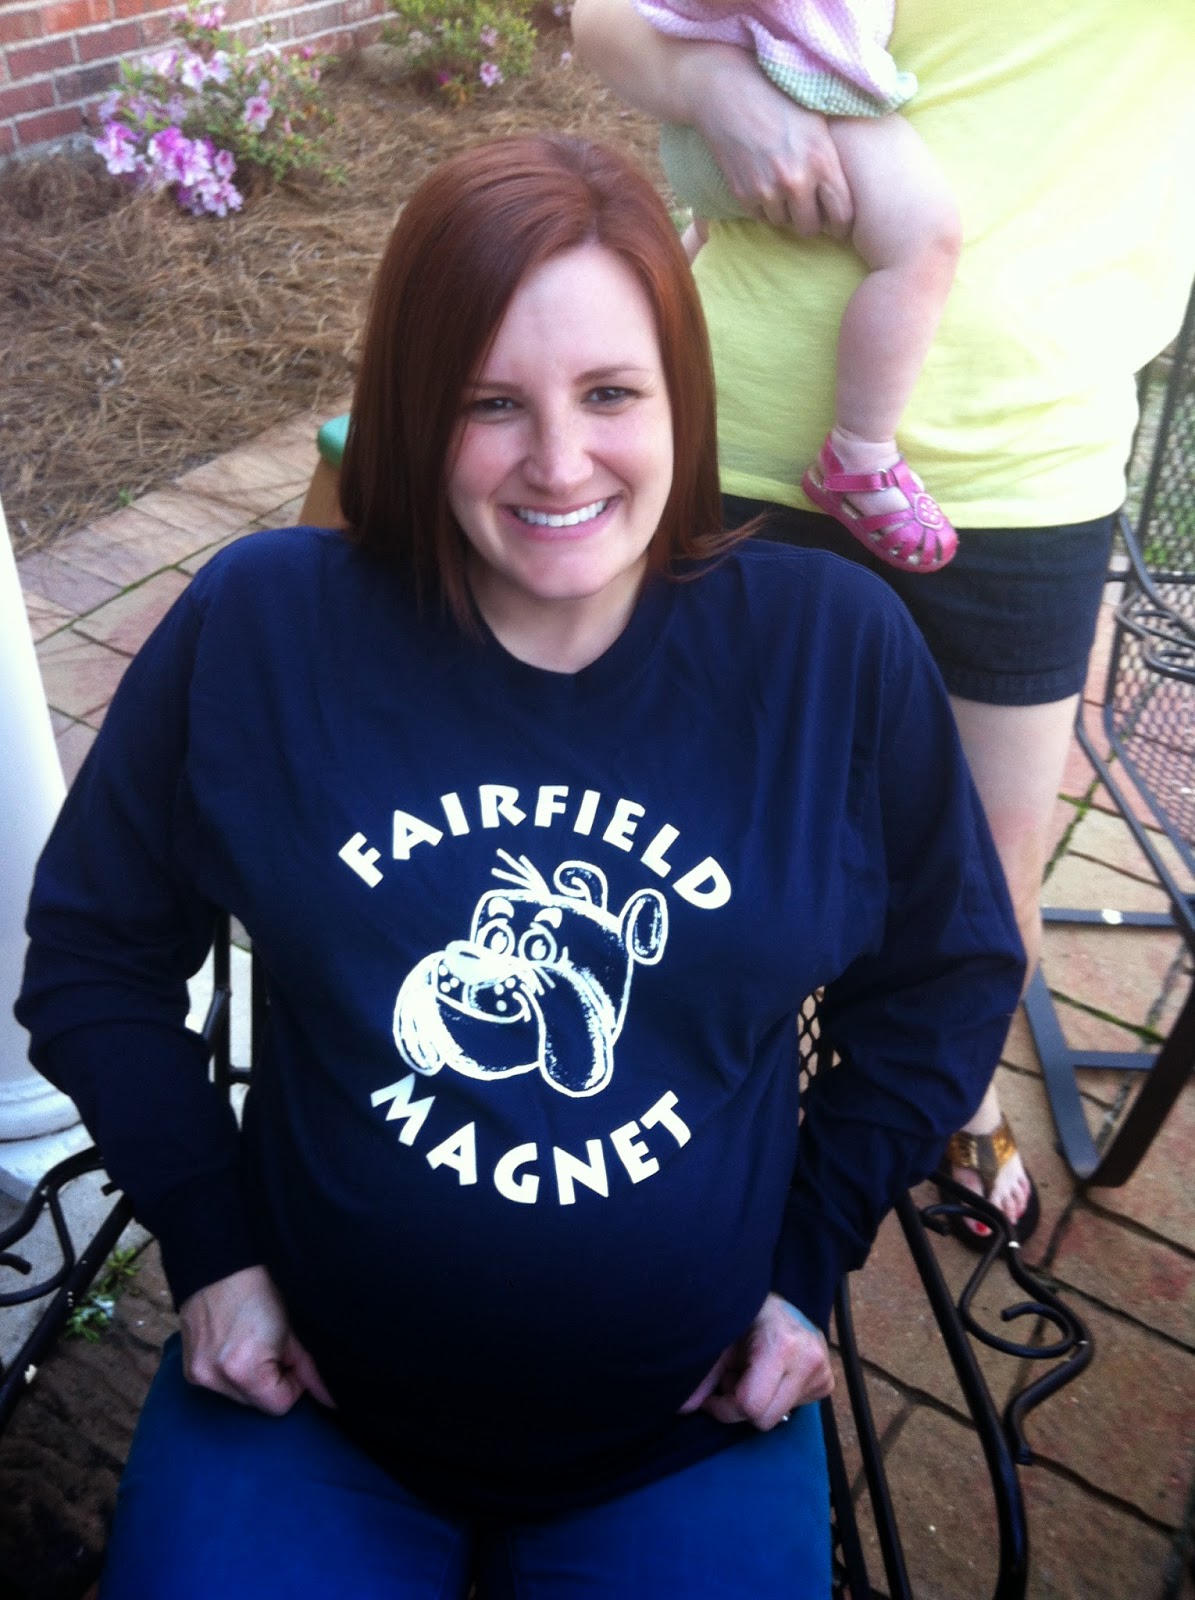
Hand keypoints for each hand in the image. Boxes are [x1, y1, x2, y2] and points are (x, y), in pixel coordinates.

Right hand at [179, 1264, 334, 1415]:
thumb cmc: (264, 1288)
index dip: (292, 1382)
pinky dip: (229, 1371)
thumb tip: (331, 1401)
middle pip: (256, 1402)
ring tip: (253, 1340)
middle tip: (273, 1344)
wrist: (221, 1260)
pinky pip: (218, 1383)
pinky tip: (235, 1343)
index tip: (291, 1356)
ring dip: (250, 1377)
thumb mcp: (294, 1328)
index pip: (279, 1406)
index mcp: (244, 1370)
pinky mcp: (187, 1367)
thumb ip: (310, 1369)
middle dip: (270, 1380)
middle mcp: (215, 1377)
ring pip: (237, 1395)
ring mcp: (197, 1373)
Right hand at [571, 0, 852, 237]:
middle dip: (811, 220)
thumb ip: (833, 158)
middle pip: (810, 227)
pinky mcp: (744, 194)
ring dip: (785, 211)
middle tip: (809, 207)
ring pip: (783, 222)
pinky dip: (764, 204)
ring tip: (783, 185)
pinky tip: (763, 180)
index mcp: (822, 160)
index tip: (838, 221)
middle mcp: (796, 180)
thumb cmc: (779, 98)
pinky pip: (761, 215)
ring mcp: (767, 190)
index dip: (842, 223)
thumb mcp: (817, 122)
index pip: (843, 216)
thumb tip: (853, 191)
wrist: (728, 91)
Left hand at [680, 1293, 833, 1429]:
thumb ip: (705, 1375)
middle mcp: (809, 1361)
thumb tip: (683, 1409)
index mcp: (782, 1346)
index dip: (725, 1407)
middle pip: (765, 1419)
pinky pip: (794, 1409)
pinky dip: (776, 1397)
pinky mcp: (827, 1382)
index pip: (751, 1406)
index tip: (715, 1392)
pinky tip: (772, 1373)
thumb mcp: (723, 1340)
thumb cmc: (747, 1314)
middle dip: (742, 1407)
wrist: (781, 1301)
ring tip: (754, 1371)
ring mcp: (823, 1373)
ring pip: (779, 1417)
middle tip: (735, 1377)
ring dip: (759, 1401)